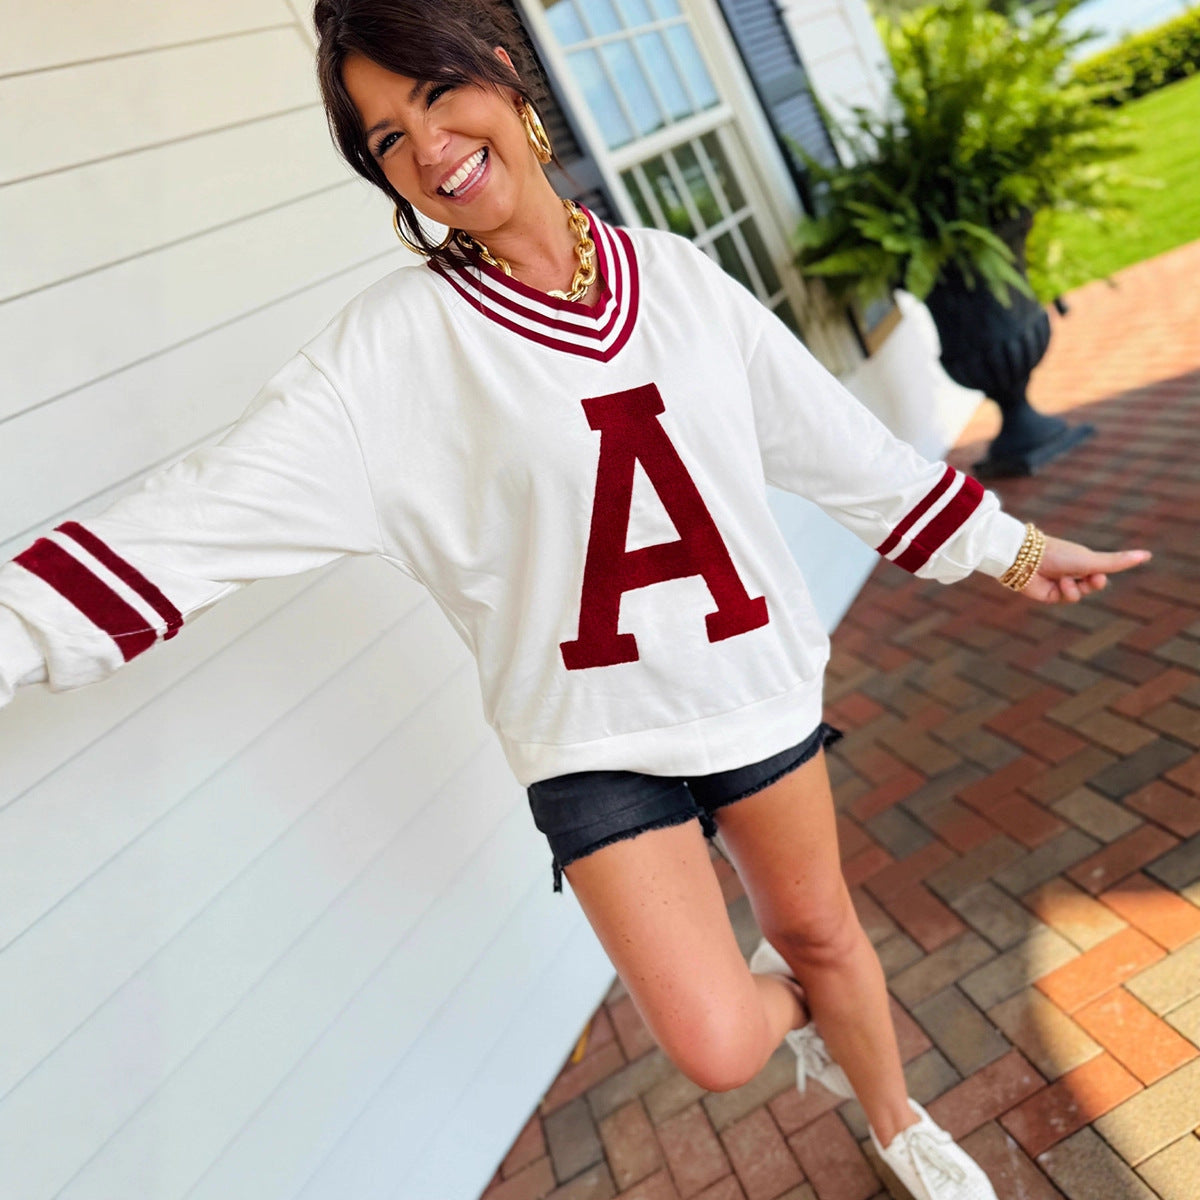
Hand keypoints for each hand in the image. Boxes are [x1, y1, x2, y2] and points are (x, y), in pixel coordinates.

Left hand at [1015, 534, 1151, 603]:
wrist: (1028, 560)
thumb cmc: (1060, 554)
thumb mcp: (1092, 560)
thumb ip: (1118, 562)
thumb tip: (1147, 555)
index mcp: (1083, 560)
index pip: (1102, 573)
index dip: (1102, 576)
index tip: (1099, 573)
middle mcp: (1073, 571)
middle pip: (1093, 586)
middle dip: (1092, 584)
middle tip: (1089, 577)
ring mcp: (1062, 583)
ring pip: (1080, 595)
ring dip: (1075, 588)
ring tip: (1064, 578)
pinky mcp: (1051, 595)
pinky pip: (1067, 600)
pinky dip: (1066, 593)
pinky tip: (1057, 584)